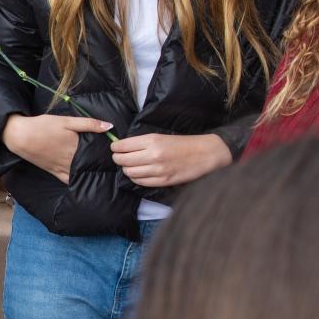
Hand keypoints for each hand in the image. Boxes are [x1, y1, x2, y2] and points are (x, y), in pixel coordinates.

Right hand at [3, 114, 111, 184]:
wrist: (20, 137)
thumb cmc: (43, 126)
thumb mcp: (66, 121)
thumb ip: (89, 124)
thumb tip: (109, 127)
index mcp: (76, 146)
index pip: (97, 153)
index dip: (108, 155)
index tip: (120, 155)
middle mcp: (71, 160)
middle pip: (91, 165)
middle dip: (102, 166)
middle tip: (116, 166)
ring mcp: (61, 167)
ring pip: (81, 174)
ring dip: (91, 175)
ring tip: (104, 176)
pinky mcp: (53, 171)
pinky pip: (68, 180)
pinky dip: (77, 182)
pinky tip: (85, 183)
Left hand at [111, 132, 230, 186]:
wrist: (204, 154)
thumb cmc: (182, 143)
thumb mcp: (161, 136)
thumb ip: (142, 142)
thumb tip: (123, 146)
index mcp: (152, 141)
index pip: (123, 146)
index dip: (115, 147)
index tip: (114, 148)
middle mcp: (153, 155)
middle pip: (123, 160)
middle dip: (118, 158)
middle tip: (119, 157)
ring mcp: (157, 170)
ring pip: (130, 172)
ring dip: (126, 169)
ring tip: (129, 165)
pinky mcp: (162, 181)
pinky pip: (140, 182)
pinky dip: (136, 178)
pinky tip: (138, 173)